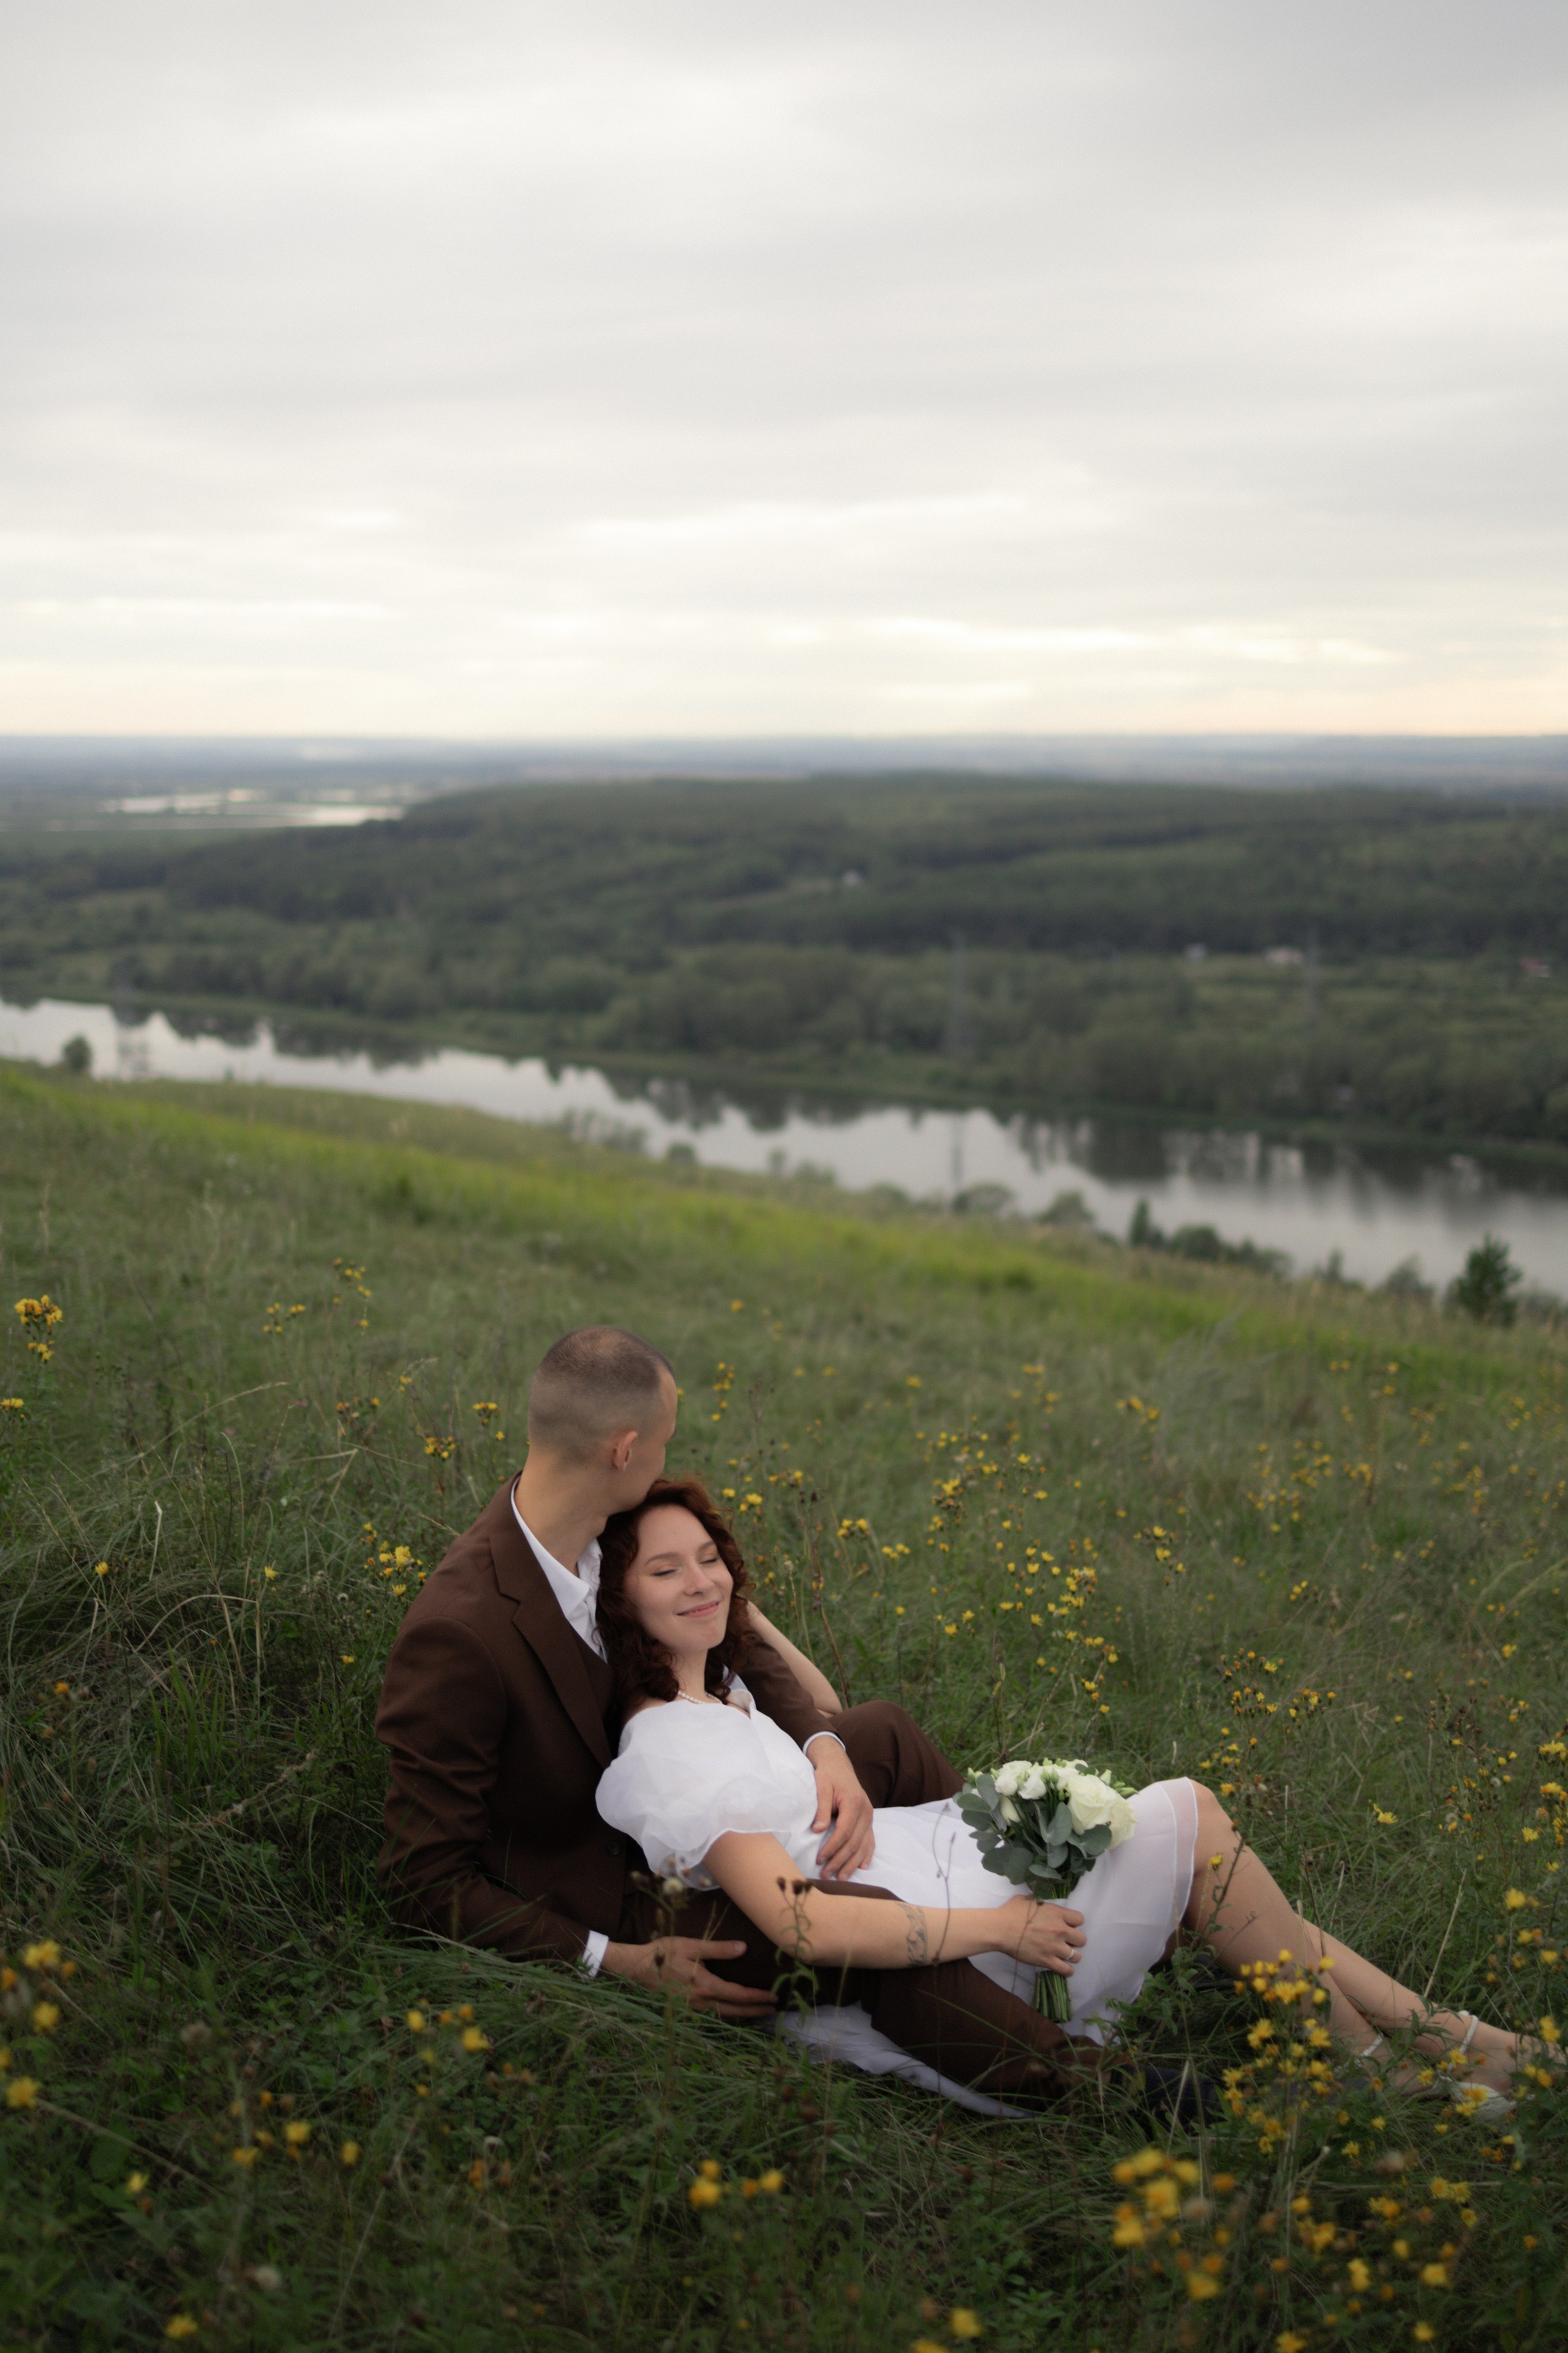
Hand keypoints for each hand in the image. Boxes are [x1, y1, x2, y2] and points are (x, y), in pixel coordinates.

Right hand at [599, 1936, 777, 2020]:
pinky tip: (732, 2012)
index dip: (758, 1997)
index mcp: (705, 1986)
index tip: (773, 1998)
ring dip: (743, 2015)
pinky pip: (712, 2016)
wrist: (637, 1968)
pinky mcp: (686, 2009)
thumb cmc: (663, 1953)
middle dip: (755, 2011)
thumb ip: (719, 1949)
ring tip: (758, 2013)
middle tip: (773, 2010)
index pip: (739, 1995)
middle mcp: (701, 2002)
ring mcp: (693, 2009)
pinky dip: (727, 2016)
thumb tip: (744, 1948)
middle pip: (735, 2011)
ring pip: (724, 2016)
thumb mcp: (691, 1946)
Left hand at [809, 1741, 875, 1877]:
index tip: (819, 1859)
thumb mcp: (821, 1787)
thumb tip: (818, 1830)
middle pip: (854, 1842)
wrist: (838, 1765)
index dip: (832, 1848)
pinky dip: (866, 1854)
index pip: (844, 1832)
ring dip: (852, 1863)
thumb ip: (821, 1808)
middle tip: (826, 1875)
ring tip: (841, 1877)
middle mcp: (866, 1811)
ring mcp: (869, 1817)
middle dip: (839, 1861)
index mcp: (854, 1802)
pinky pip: (870, 1840)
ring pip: (863, 1845)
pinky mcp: (869, 1820)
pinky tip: (862, 1866)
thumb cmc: (828, 1775)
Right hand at [998, 1896, 1086, 1975]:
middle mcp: (1060, 1930)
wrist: (1000, 1929)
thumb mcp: (1026, 1900)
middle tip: (1066, 1941)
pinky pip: (1066, 1970)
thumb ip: (1036, 1900)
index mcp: (1056, 1913)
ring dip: (1072, 1956)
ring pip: (1077, 1956)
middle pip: (1082, 1939)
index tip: (1067, 1925)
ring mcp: (1055, 1947)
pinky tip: (1063, 1967)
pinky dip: (1067, 1970)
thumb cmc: (1011, 1912)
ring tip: (1064, 1955)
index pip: (1080, 1919)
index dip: (1074, 1923)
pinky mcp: (1047, 1961)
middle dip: (1075, 1940)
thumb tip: (1036, 1899)